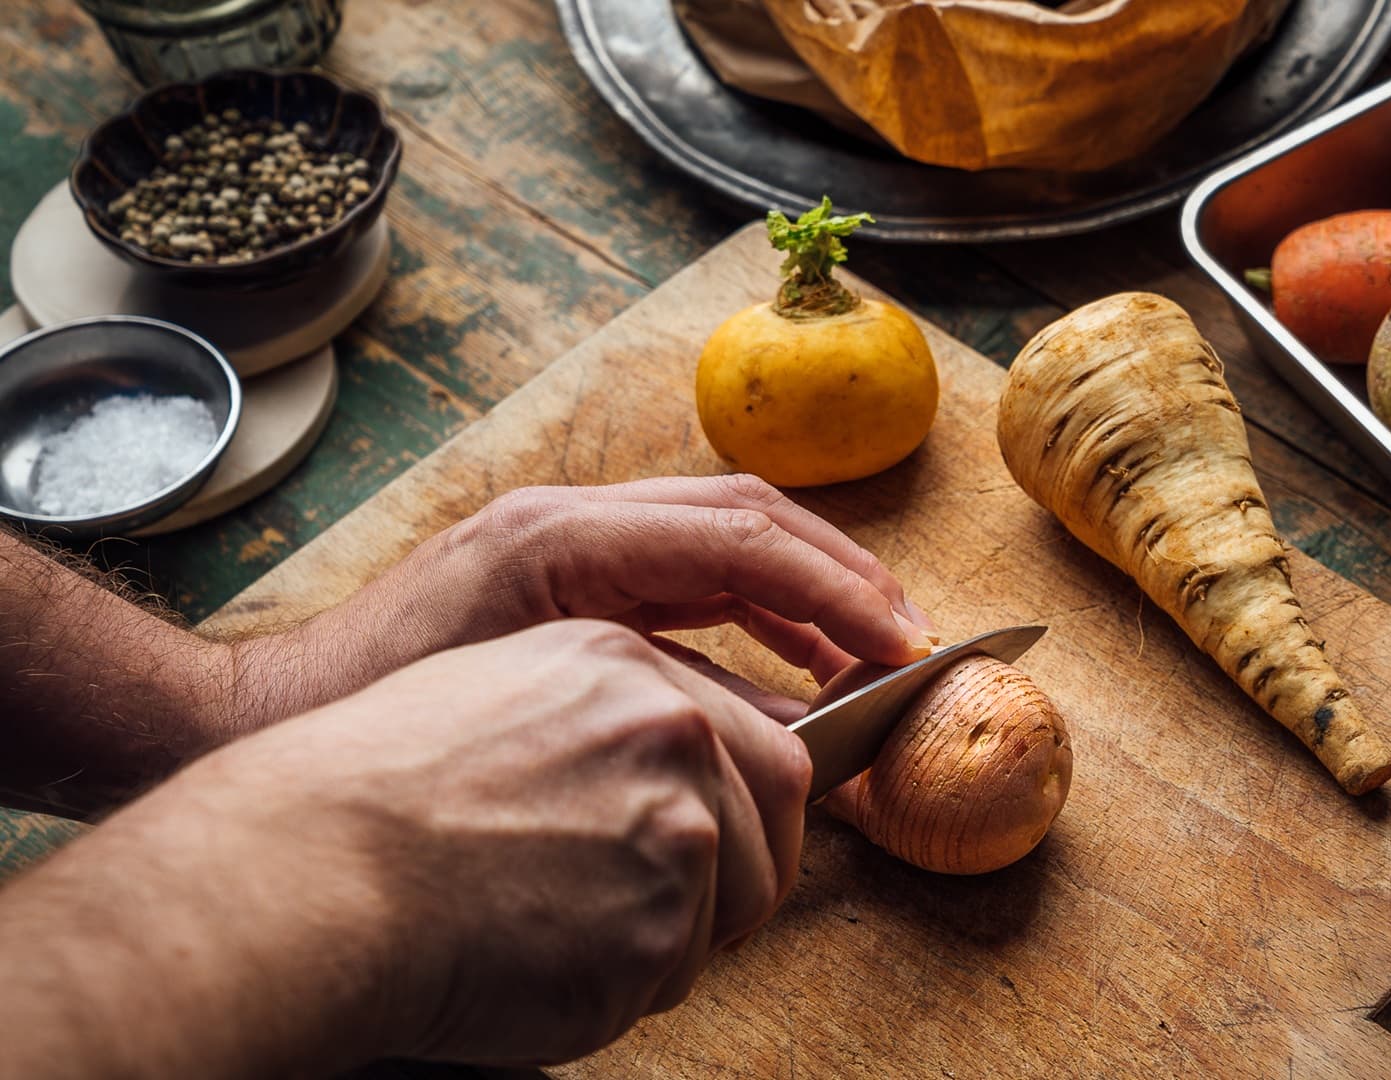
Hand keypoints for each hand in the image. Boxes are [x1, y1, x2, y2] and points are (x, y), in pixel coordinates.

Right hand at [0, 619, 811, 1073]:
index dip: (759, 803)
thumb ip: (616, 708)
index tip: (745, 836)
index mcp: (632, 669)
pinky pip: (670, 977)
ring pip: (730, 907)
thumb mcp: (506, 688)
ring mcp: (676, 833)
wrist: (308, 871)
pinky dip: (619, 988)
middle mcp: (672, 735)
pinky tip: (538, 961)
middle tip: (669, 905)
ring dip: (670, 934)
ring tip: (561, 928)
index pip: (766, 741)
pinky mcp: (656, 931)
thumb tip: (701, 753)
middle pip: (780, 820)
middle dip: (747, 871)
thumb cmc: (376, 789)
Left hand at [233, 474, 935, 733]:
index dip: (835, 585)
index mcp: (568, 536)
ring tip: (873, 649)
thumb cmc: (385, 717)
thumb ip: (656, 692)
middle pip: (747, 515)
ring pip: (728, 536)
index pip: (739, 535)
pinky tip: (797, 661)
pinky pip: (693, 575)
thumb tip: (777, 729)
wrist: (280, 722)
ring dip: (810, 586)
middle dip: (840, 572)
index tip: (901, 638)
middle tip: (910, 636)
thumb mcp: (529, 702)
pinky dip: (759, 609)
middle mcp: (576, 519)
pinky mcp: (569, 574)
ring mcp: (572, 539)